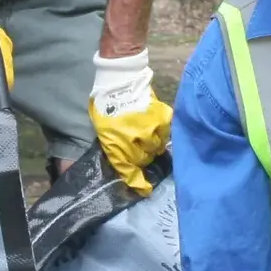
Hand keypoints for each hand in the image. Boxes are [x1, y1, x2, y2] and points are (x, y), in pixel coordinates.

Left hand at [89, 50, 167, 195]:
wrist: (119, 80)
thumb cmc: (106, 105)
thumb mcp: (104, 130)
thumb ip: (114, 147)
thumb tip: (124, 162)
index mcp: (118, 144)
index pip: (130, 169)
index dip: (138, 182)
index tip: (145, 190)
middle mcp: (137, 140)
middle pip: (145, 158)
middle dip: (142, 157)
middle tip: (139, 149)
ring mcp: (152, 129)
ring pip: (158, 146)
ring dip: (153, 145)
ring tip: (148, 136)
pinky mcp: (163, 117)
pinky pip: (166, 132)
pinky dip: (162, 132)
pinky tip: (156, 127)